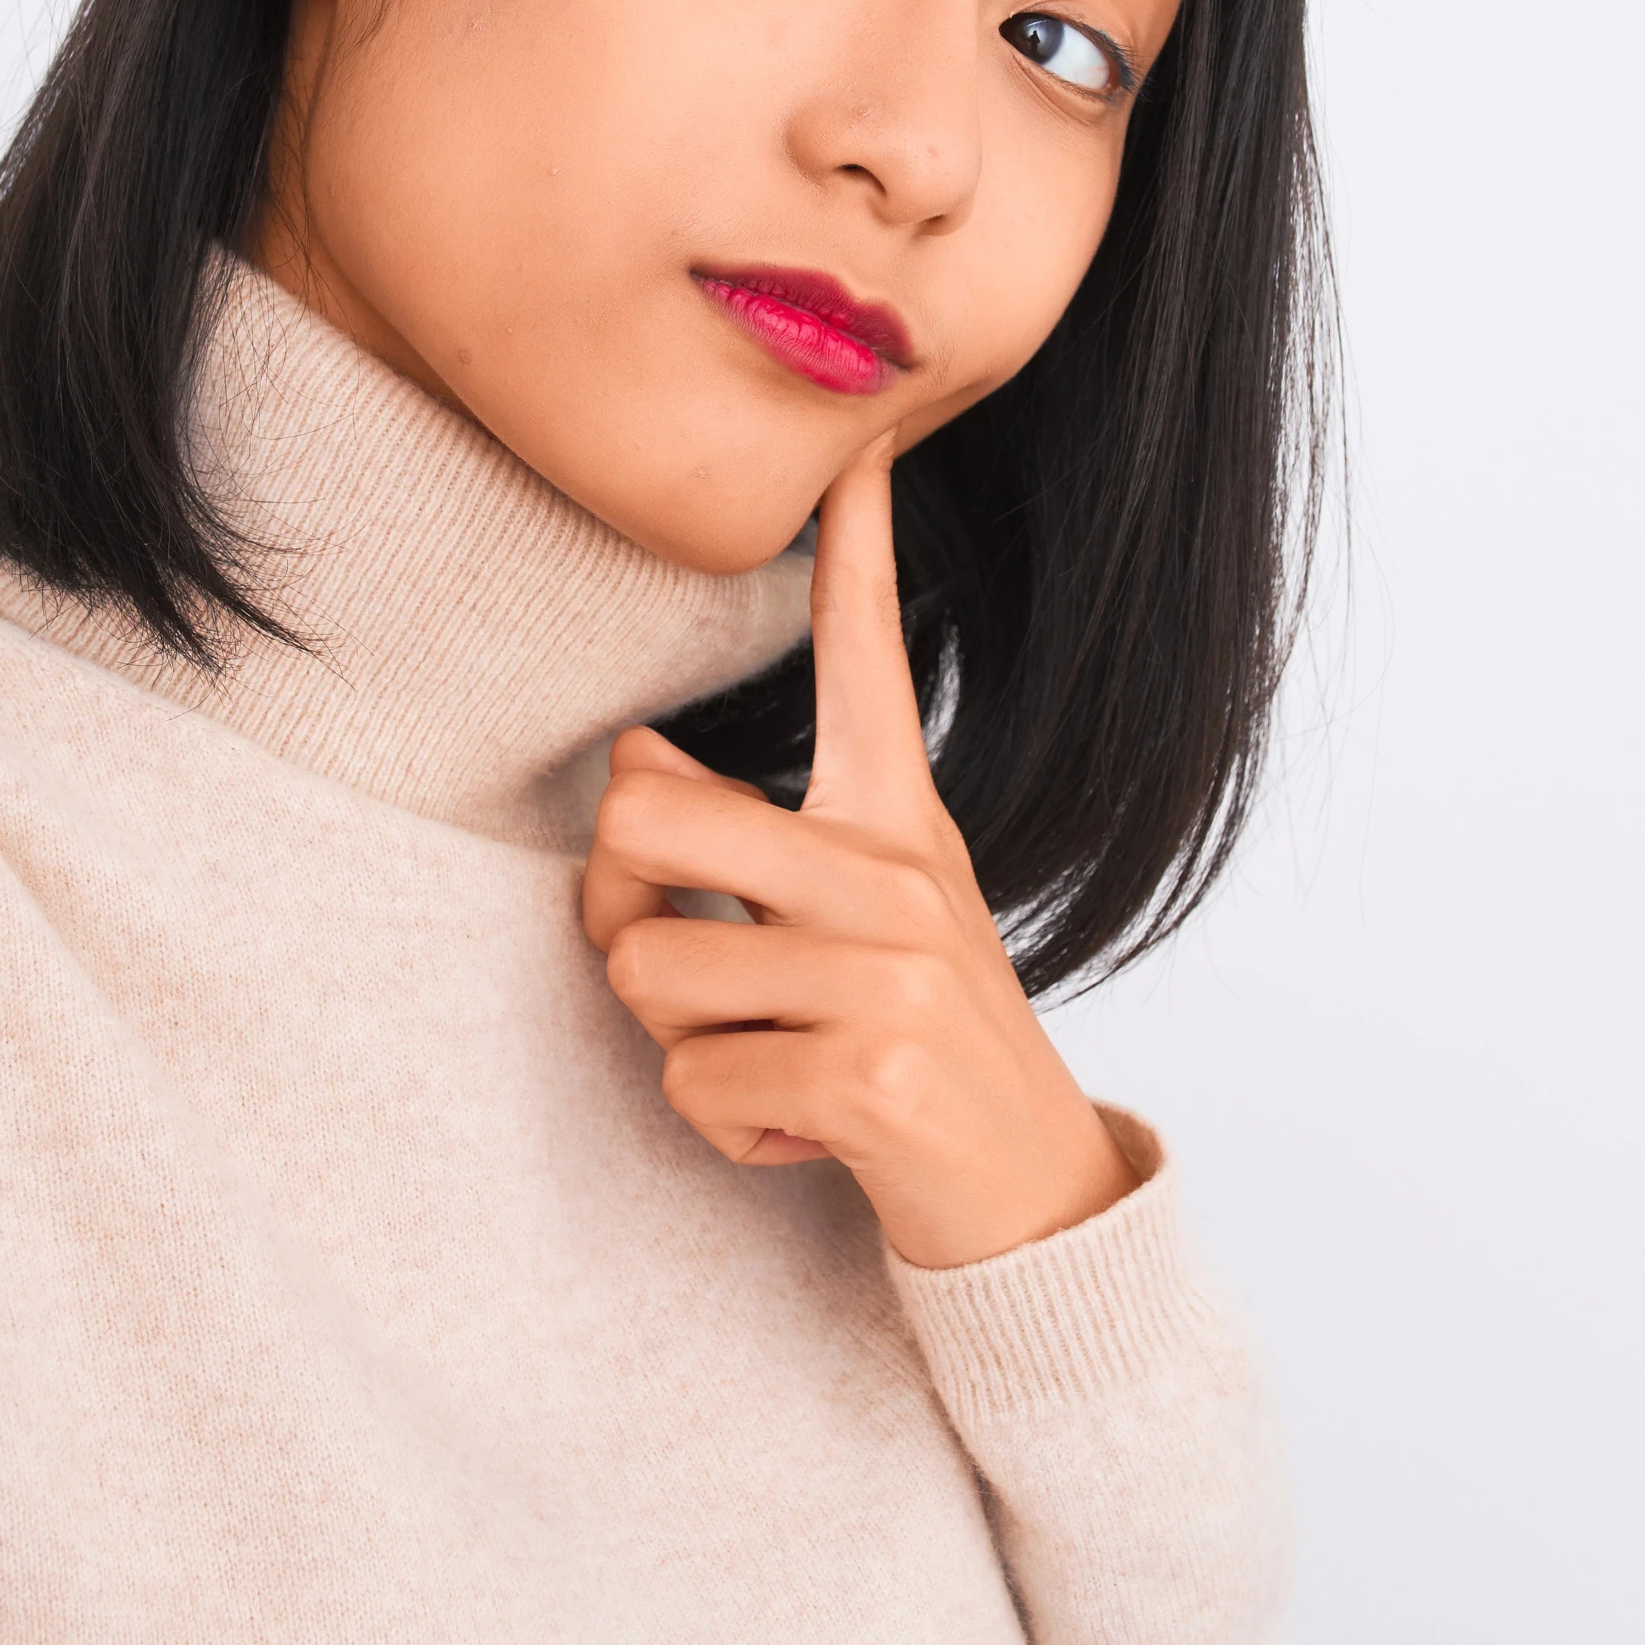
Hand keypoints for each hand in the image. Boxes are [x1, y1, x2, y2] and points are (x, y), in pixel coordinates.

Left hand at [582, 439, 1139, 1268]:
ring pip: (646, 974)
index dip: (858, 551)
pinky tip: (804, 1128)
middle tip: (679, 966)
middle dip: (614, 913)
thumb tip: (629, 762)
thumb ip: (748, 839)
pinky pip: (692, 1087)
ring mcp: (887, 969)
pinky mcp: (868, 1070)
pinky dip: (725, 1127)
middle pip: (640, 823)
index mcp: (897, 819)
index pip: (865, 660)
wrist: (1030, 1198)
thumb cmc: (913, 1041)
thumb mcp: (856, 923)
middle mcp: (896, 872)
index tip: (855, 445)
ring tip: (771, 1059)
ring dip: (681, 1046)